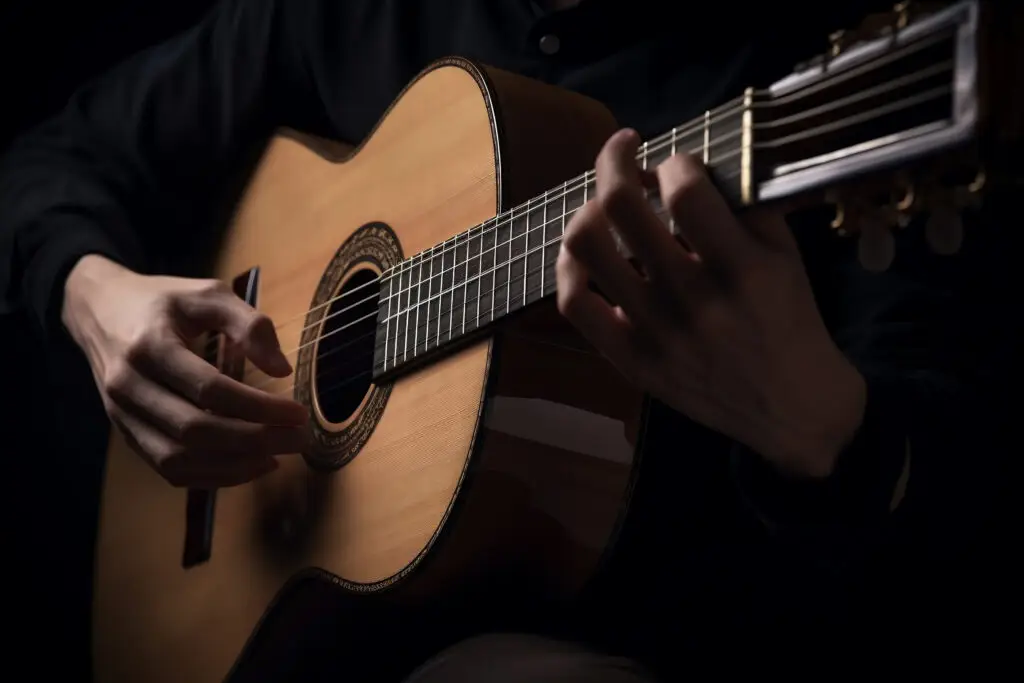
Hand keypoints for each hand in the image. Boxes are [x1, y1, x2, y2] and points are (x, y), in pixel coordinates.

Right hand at [62, 255, 308, 487]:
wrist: (100, 310)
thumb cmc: (162, 301)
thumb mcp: (207, 294)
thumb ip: (249, 324)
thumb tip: (282, 369)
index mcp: (150, 346)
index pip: (211, 390)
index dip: (259, 407)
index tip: (298, 413)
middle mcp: (129, 386)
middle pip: (195, 430)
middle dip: (254, 440)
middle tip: (298, 439)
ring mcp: (122, 415)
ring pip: (179, 459)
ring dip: (233, 466)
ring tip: (277, 456)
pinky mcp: (127, 434)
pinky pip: (168, 468)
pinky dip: (210, 476)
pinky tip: (247, 466)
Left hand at [556, 130, 865, 477]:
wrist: (790, 408)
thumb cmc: (789, 320)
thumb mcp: (787, 256)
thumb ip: (744, 205)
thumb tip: (691, 161)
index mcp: (740, 269)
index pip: (684, 190)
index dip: (674, 160)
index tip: (678, 163)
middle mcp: (691, 300)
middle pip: (621, 206)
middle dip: (615, 160)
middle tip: (625, 150)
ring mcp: (654, 333)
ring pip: (587, 248)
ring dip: (589, 208)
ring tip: (605, 202)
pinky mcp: (630, 360)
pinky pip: (574, 303)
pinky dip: (571, 266)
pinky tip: (587, 250)